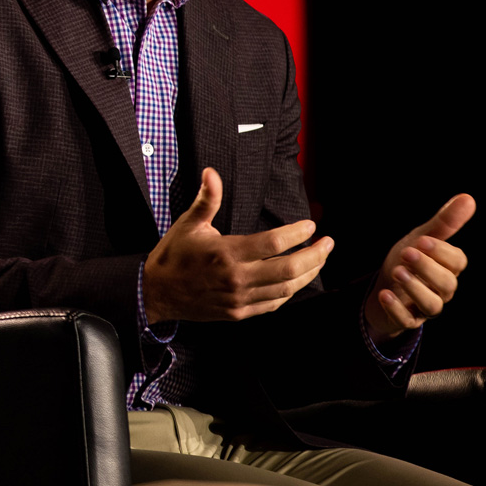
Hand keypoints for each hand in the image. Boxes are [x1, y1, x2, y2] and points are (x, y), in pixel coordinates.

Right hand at [143, 167, 332, 323]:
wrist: (156, 292)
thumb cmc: (173, 255)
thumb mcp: (189, 224)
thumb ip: (207, 199)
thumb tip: (211, 173)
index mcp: (226, 253)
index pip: (273, 243)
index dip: (297, 233)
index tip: (310, 225)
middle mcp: (236, 278)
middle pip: (289, 269)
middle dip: (315, 255)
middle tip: (328, 243)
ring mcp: (239, 299)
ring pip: (286, 289)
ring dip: (309, 273)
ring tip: (320, 259)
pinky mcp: (238, 313)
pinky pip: (273, 304)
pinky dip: (290, 292)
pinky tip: (298, 280)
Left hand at [364, 193, 473, 344]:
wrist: (385, 283)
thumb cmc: (409, 258)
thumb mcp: (423, 238)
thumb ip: (444, 222)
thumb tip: (468, 198)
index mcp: (449, 268)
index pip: (457, 262)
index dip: (442, 252)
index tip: (423, 240)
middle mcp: (442, 289)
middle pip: (446, 284)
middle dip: (427, 268)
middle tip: (407, 252)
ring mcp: (425, 307)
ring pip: (432, 305)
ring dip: (415, 288)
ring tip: (397, 271)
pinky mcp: (408, 320)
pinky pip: (407, 320)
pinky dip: (396, 309)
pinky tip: (384, 294)